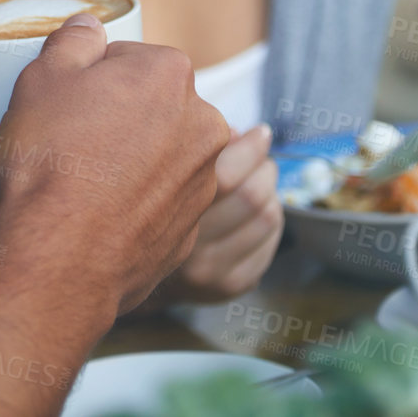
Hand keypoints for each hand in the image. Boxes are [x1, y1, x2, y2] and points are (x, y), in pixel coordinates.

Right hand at [0, 13, 227, 315]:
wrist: (60, 258)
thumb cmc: (51, 161)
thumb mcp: (43, 76)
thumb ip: (73, 41)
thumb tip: (88, 28)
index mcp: (169, 75)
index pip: (124, 60)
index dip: (83, 81)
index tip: (59, 104)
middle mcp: (200, 125)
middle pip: (138, 113)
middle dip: (93, 128)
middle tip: (45, 148)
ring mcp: (200, 184)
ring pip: (139, 164)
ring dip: (97, 171)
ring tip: (43, 189)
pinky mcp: (188, 232)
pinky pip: (145, 208)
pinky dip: (115, 210)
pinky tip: (72, 220)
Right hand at [144, 124, 283, 306]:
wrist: (146, 271)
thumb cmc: (162, 207)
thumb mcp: (170, 174)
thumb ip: (202, 151)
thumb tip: (242, 136)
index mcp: (168, 216)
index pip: (227, 178)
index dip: (251, 149)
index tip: (261, 133)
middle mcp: (191, 252)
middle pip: (253, 197)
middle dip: (265, 169)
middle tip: (260, 162)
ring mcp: (214, 273)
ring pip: (269, 218)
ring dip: (270, 194)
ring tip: (256, 187)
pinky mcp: (234, 285)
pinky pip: (271, 242)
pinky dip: (269, 221)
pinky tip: (252, 216)